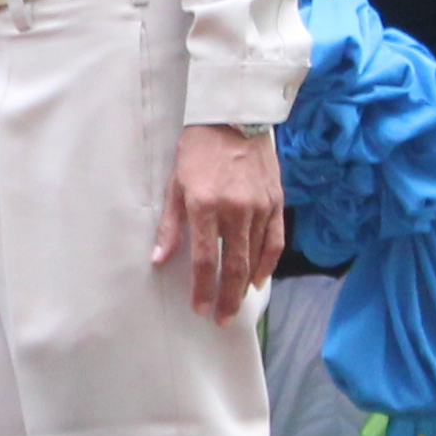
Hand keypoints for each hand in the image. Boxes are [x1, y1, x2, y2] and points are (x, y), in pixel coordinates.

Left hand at [151, 124, 284, 324]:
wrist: (234, 117)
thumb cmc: (197, 150)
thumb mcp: (175, 184)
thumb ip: (170, 225)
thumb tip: (159, 259)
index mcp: (205, 205)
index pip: (206, 259)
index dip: (203, 289)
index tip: (199, 308)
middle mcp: (236, 209)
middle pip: (233, 265)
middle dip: (226, 297)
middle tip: (220, 318)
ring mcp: (260, 206)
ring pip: (255, 257)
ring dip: (245, 285)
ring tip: (235, 303)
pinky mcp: (276, 201)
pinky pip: (275, 241)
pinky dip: (267, 264)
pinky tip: (258, 279)